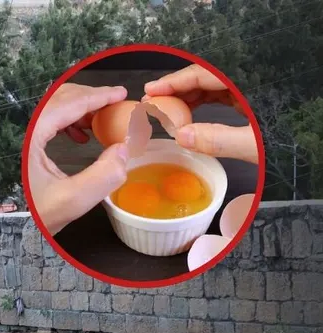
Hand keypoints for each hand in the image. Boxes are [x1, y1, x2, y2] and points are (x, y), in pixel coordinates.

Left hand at [28, 83, 130, 234]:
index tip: (120, 93)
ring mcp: (22, 137)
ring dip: (80, 109)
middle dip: (90, 98)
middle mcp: (23, 132)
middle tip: (115, 105)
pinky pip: (47, 121)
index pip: (67, 103)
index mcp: (30, 138)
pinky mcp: (24, 145)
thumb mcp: (71, 200)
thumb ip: (102, 177)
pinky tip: (81, 136)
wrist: (11, 230)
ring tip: (101, 122)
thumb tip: (124, 150)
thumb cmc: (33, 217)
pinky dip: (68, 121)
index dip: (97, 96)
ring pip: (54, 108)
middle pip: (59, 99)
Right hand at [143, 64, 258, 163]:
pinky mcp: (253, 100)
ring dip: (188, 96)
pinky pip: (222, 95)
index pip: (203, 73)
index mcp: (248, 84)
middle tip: (153, 101)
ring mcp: (251, 90)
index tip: (151, 91)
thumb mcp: (255, 145)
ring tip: (167, 109)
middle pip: (205, 76)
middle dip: (177, 88)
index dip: (174, 81)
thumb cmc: (294, 145)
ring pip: (212, 85)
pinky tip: (190, 113)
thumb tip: (182, 136)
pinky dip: (203, 102)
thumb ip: (219, 140)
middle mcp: (248, 82)